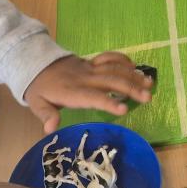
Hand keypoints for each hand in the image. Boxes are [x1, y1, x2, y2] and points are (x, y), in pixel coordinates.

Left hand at [25, 52, 153, 132]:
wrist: (37, 63)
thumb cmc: (40, 89)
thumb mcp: (37, 103)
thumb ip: (46, 115)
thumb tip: (50, 130)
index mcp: (72, 92)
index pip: (93, 97)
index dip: (108, 103)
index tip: (124, 110)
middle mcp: (84, 78)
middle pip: (110, 81)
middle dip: (131, 88)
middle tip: (148, 97)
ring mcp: (89, 68)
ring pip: (114, 69)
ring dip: (133, 75)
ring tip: (150, 83)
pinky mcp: (92, 62)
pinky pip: (109, 57)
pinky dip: (123, 60)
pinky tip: (136, 68)